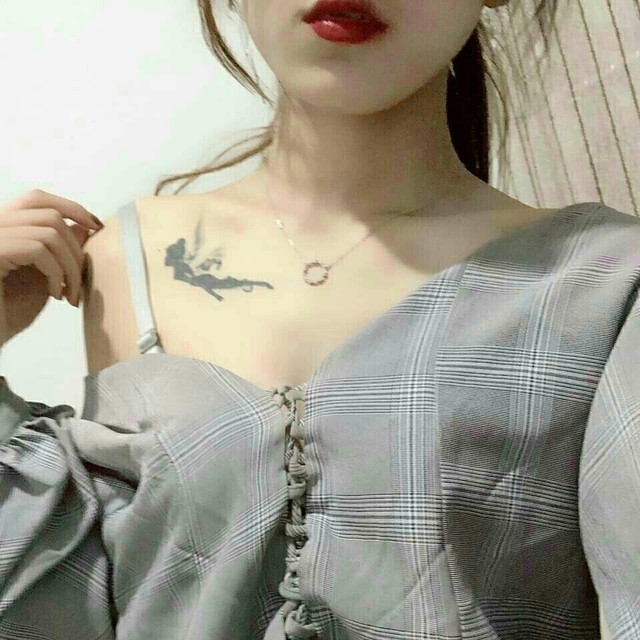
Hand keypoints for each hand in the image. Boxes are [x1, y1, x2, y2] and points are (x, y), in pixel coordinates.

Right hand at [0, 189, 103, 345]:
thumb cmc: (6, 313)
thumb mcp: (42, 277)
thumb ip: (59, 251)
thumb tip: (84, 226)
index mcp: (1, 227)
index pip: (37, 199)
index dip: (71, 207)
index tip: (96, 226)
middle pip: (48, 212)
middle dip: (76, 247)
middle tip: (79, 280)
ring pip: (49, 231)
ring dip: (70, 266)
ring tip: (70, 293)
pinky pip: (38, 248)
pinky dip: (56, 272)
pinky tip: (55, 295)